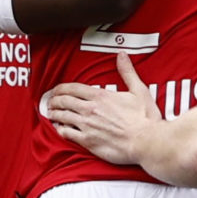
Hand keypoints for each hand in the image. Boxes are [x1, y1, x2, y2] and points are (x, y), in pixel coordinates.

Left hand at [41, 53, 161, 165]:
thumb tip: (122, 55)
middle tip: (50, 101)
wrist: (146, 141)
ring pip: (62, 117)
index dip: (61, 88)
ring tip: (50, 113)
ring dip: (54, 114)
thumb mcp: (139, 90)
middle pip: (64, 101)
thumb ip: (127, 72)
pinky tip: (59, 129)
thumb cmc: (145, 118)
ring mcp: (87, 126)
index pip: (73, 88)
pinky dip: (60, 130)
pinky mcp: (88, 141)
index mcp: (101, 96)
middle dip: (54, 100)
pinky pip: (67, 134)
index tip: (56, 90)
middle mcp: (90, 109)